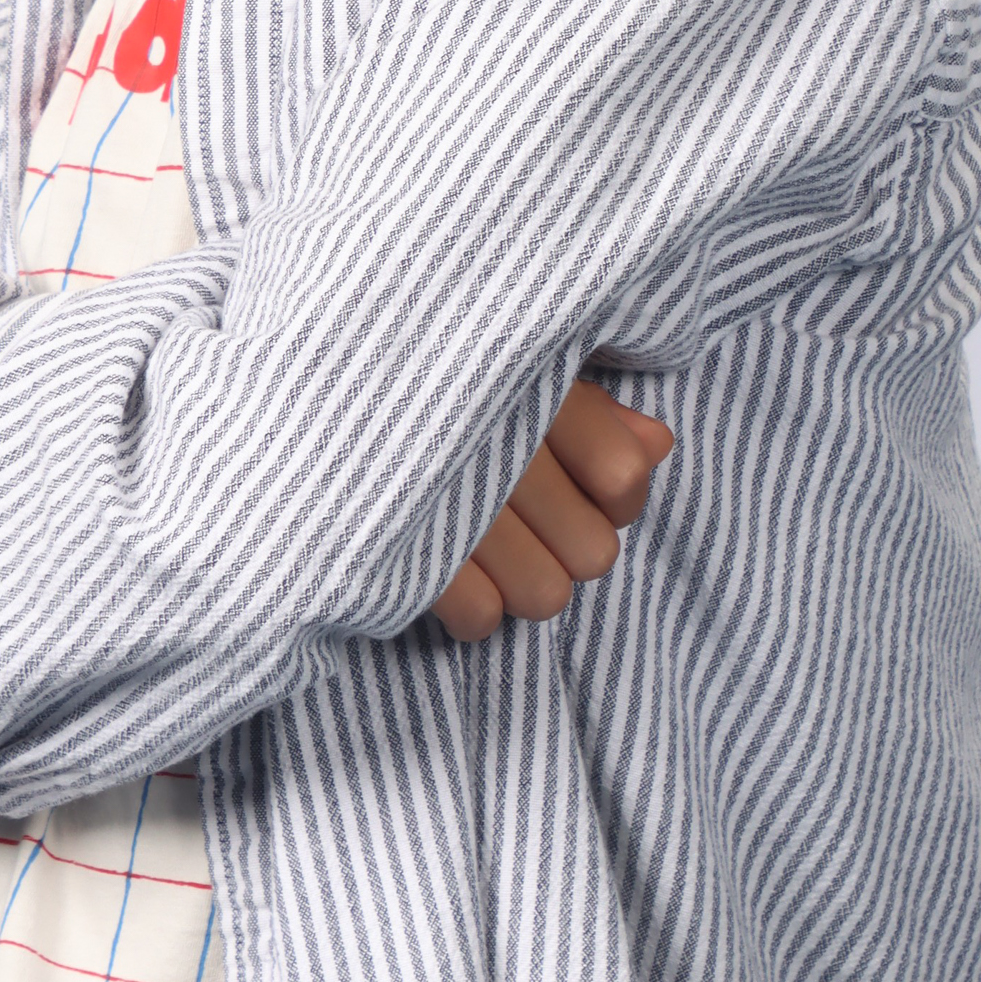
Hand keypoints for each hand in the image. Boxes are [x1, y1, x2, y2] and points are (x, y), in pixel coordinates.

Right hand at [428, 379, 674, 642]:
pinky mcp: (406, 547)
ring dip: (525, 579)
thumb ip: (594, 408)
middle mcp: (504, 446)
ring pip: (545, 596)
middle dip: (569, 542)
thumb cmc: (440, 364)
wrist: (323, 365)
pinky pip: (479, 617)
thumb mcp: (522, 364)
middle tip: (532, 514)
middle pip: (594, 553)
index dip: (618, 494)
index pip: (625, 479)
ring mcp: (457, 501)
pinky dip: (470, 603)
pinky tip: (451, 563)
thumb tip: (657, 446)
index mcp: (535, 386)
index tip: (593, 479)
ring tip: (494, 544)